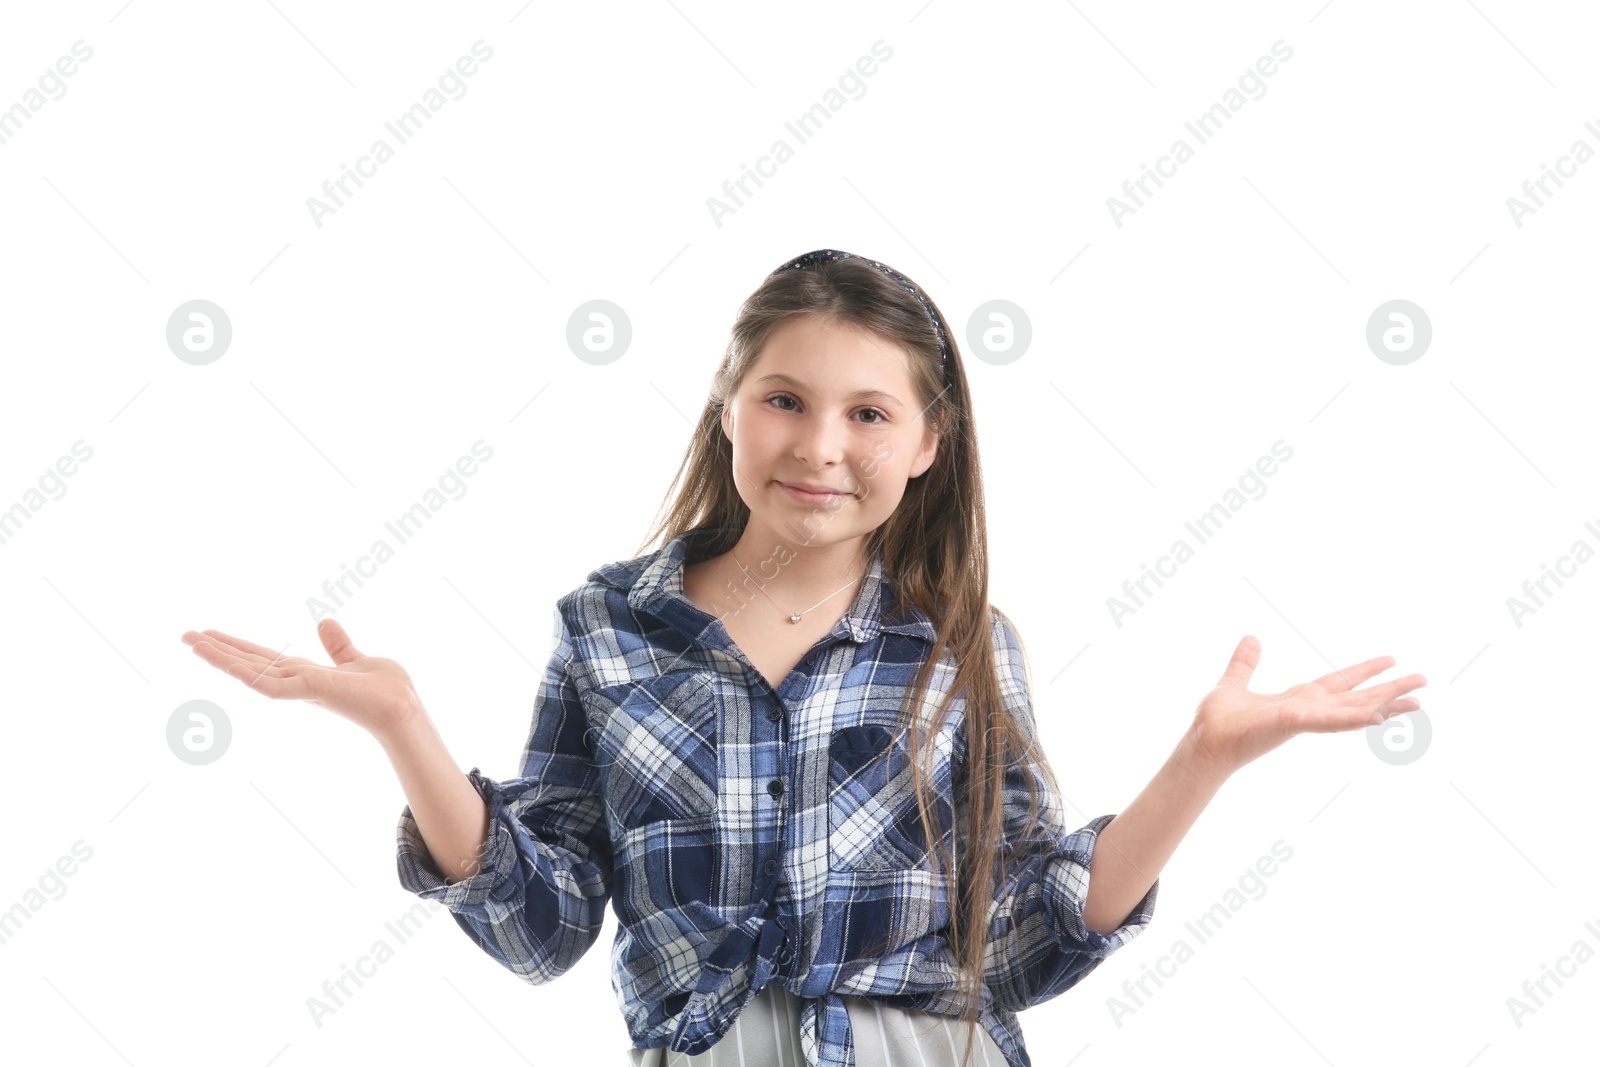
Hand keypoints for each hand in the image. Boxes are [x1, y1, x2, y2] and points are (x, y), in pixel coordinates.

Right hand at [180, 618, 423, 740]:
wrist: (402, 708)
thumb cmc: (384, 690)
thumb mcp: (355, 660)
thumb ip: (338, 645)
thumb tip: (324, 621)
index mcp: (305, 674)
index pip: (263, 657)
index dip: (235, 646)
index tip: (209, 633)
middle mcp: (296, 682)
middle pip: (249, 662)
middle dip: (217, 650)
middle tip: (184, 635)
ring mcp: (301, 688)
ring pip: (252, 672)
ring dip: (222, 659)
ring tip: (193, 644)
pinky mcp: (311, 690)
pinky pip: (273, 685)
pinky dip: (251, 675)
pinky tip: (229, 665)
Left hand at [1184, 635, 1426, 775]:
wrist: (1203, 742)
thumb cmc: (1218, 720)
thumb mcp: (1235, 682)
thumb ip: (1245, 663)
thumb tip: (1250, 639)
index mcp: (1298, 700)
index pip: (1339, 683)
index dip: (1364, 671)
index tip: (1391, 659)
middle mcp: (1308, 710)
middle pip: (1357, 698)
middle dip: (1391, 690)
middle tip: (1424, 681)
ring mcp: (1305, 719)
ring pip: (1354, 711)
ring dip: (1386, 707)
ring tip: (1419, 703)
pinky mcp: (1294, 722)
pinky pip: (1330, 720)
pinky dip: (1355, 718)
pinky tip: (1381, 715)